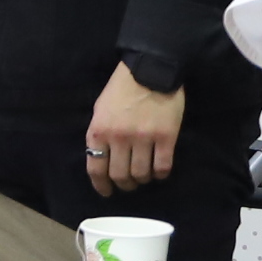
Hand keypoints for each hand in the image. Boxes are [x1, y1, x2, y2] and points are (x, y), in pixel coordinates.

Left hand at [84, 63, 184, 197]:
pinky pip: (163, 166)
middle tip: (129, 184)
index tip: (107, 192)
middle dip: (124, 185)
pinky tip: (160, 171)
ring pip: (141, 174)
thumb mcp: (100, 109)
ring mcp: (143, 138)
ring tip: (145, 176)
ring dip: (143, 180)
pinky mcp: (166, 137)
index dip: (101, 185)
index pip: (96, 168)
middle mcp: (119, 138)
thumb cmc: (122, 88)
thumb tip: (102, 157)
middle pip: (120, 176)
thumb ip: (100, 133)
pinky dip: (161, 174)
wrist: (150, 68)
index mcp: (99, 131)